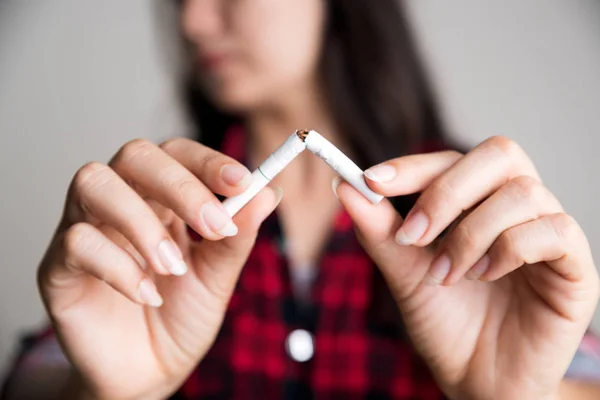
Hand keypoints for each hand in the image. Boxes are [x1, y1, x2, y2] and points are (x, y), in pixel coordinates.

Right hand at [38, 138, 280, 399]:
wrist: (150, 372)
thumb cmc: (183, 316)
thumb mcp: (218, 276)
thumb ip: (238, 236)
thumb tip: (268, 192)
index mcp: (162, 199)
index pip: (178, 154)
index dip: (207, 161)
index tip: (240, 182)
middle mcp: (122, 202)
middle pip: (135, 155)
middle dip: (179, 186)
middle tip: (213, 227)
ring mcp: (85, 228)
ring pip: (94, 183)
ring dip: (143, 223)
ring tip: (173, 268)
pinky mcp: (58, 265)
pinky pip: (77, 241)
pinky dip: (119, 267)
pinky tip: (147, 295)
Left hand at [335, 136, 599, 398]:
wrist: (476, 380)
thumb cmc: (445, 323)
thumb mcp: (404, 272)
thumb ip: (380, 229)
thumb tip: (344, 185)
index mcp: (479, 202)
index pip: (453, 159)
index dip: (414, 165)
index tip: (372, 180)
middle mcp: (518, 208)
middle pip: (499, 154)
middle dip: (447, 191)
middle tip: (413, 235)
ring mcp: (550, 232)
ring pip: (521, 193)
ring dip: (470, 234)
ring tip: (446, 275)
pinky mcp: (576, 266)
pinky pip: (552, 230)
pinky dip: (508, 250)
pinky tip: (485, 277)